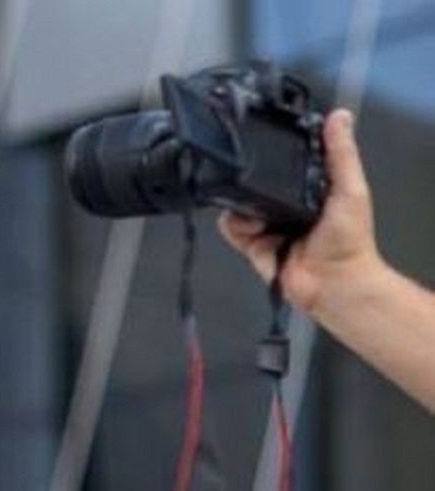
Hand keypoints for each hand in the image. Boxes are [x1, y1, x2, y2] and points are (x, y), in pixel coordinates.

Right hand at [218, 108, 381, 314]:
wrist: (334, 282)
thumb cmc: (349, 240)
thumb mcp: (350, 189)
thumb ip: (340, 154)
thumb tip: (339, 116)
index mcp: (308, 189)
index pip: (284, 163)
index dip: (273, 152)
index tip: (261, 138)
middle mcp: (285, 204)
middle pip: (256, 180)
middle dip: (249, 176)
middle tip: (250, 174)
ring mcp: (266, 224)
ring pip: (238, 201)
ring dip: (243, 202)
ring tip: (259, 212)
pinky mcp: (251, 244)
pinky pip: (231, 226)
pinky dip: (236, 224)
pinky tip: (253, 227)